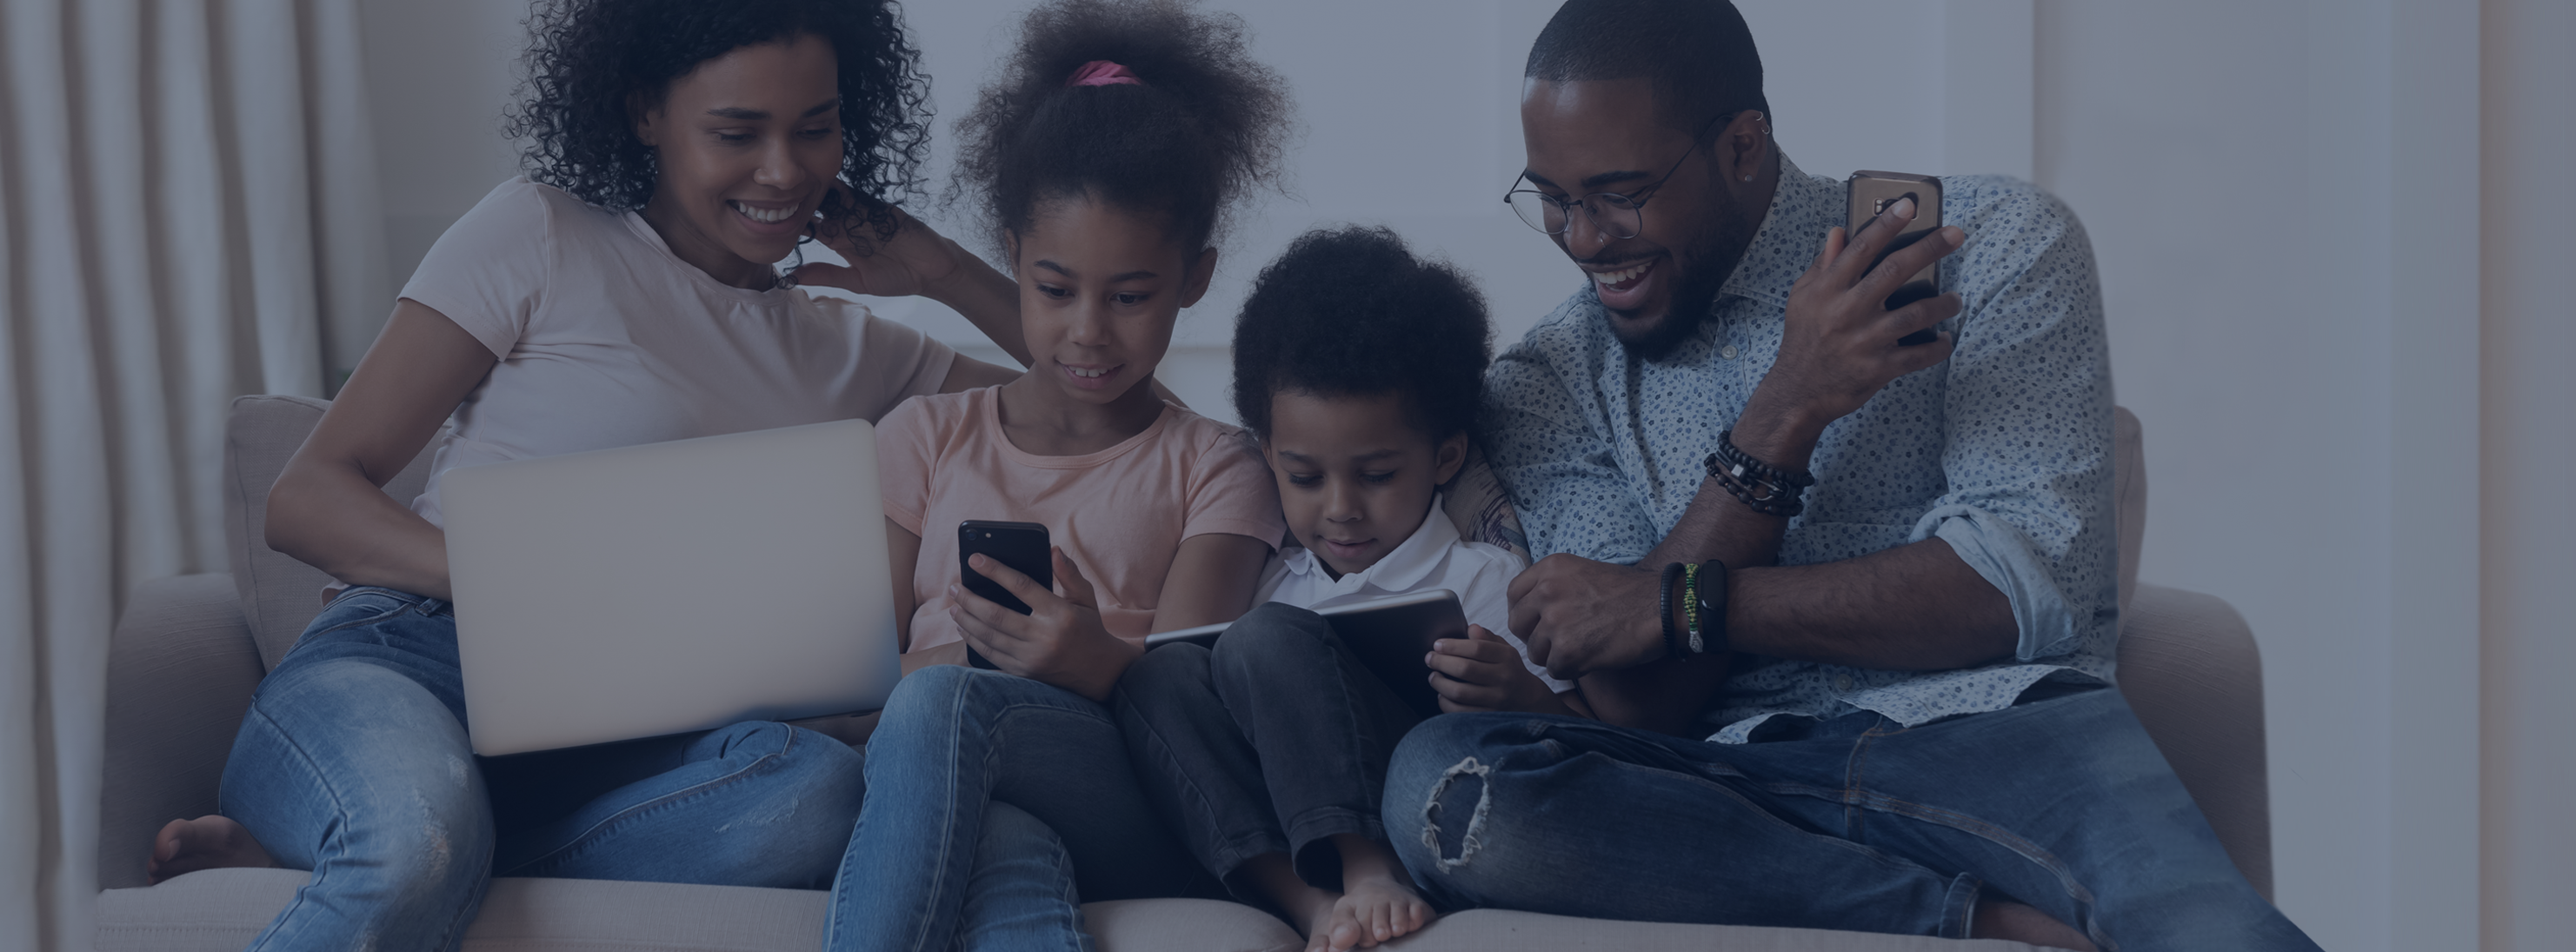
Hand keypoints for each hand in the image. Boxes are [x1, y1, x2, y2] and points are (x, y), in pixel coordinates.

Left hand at [791, 183, 965, 299]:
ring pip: (836, 197)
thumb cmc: (900, 277)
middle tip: (778, 192)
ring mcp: (865, 214)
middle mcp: (851, 225)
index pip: (813, 228)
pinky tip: (825, 178)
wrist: (934, 268)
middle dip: (802, 200)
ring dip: (818, 190)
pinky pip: (858, 193)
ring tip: (795, 182)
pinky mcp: (880, 207)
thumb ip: (829, 275)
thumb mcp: (860, 281)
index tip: (774, 216)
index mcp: (843, 243)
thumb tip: (794, 276)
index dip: (795, 221)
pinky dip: (842, 187)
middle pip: (820, 208)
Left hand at [948, 547, 1141, 701]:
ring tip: (955, 607)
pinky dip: (973, 640)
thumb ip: (1069, 574)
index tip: (974, 559)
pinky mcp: (1024, 673)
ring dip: (967, 620)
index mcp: (1060, 614)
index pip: (1021, 586)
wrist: (1099, 672)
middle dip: (970, 599)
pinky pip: (991, 655)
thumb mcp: (1086, 598)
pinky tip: (965, 628)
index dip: (995, 570)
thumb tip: (1053, 550)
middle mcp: (1044, 637)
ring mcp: (1032, 658)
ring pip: (988, 637)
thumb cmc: (1089, 628)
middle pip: (996, 615)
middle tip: (955, 588)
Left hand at [1426, 625, 1568, 714]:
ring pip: (1460, 692)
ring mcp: (1497, 700)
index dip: (1453, 645)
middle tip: (1430, 659)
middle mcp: (1503, 679)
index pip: (1477, 648)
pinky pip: (1460, 712)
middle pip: (1465, 669)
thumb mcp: (1504, 650)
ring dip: (1440, 683)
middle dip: (1441, 662)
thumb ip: (1487, 638)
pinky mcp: (1489, 717)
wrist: (1529, 702)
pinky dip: (1445, 703)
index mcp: (1506, 658)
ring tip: (1433, 676)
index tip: (1437, 645)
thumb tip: (1470, 629)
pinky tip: (1442, 695)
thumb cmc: (1510, 671)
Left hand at [1506, 553, 1669, 679]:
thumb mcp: (1583, 572)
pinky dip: (1571, 670)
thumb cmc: (1629, 593)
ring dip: (1555, 656)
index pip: (1514, 595)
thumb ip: (1553, 585)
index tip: (1535, 623)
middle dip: (1535, 637)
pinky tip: (1591, 659)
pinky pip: (1555, 670)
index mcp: (1551, 568)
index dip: (1523, 613)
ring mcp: (1556, 622)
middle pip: (1518, 625)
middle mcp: (1547, 592)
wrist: (1662, 608)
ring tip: (1582, 649)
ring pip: (1535, 652)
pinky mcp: (1569, 650)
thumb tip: (1530, 608)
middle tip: (1558, 642)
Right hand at [1753, 198, 1966, 440]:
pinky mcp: (1878, 368)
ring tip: (1955, 299)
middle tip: (1955, 235)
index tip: (1909, 205)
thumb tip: (1839, 232)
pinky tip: (1945, 340)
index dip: (1887, 223)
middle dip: (1929, 249)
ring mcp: (1864, 341)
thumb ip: (1823, 265)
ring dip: (1942, 304)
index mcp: (1827, 289)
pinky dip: (1937, 348)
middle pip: (1895, 271)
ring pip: (1915, 314)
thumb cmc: (1803, 340)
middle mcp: (1847, 311)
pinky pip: (1918, 356)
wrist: (1797, 392)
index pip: (1861, 247)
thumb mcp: (1803, 298)